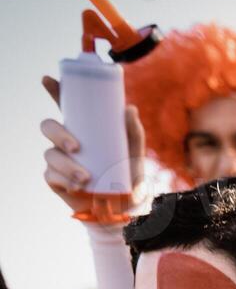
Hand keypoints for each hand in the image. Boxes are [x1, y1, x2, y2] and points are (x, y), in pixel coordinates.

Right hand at [40, 75, 147, 216]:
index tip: (48, 80)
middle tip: (75, 146)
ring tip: (85, 177)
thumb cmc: (128, 176)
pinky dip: (64, 180)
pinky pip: (52, 176)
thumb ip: (133, 132)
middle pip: (48, 126)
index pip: (64, 106)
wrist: (125, 208)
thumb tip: (129, 108)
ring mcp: (59, 160)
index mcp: (83, 130)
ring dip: (66, 165)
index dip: (53, 92)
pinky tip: (76, 186)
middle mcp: (66, 142)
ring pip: (50, 154)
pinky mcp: (56, 180)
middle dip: (57, 133)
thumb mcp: (134, 153)